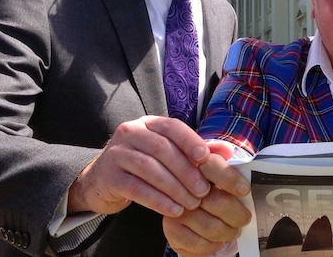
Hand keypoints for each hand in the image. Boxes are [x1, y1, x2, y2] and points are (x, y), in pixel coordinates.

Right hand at [68, 116, 211, 216]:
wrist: (103, 181)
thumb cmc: (144, 164)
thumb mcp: (169, 153)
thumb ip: (197, 151)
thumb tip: (229, 151)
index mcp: (149, 123)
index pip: (172, 126)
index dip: (190, 140)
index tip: (205, 157)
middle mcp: (131, 132)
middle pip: (162, 149)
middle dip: (186, 170)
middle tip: (204, 190)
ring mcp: (117, 153)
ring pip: (149, 168)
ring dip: (174, 187)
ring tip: (191, 203)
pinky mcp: (109, 176)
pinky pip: (136, 188)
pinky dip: (158, 200)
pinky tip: (173, 210)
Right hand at [163, 141, 251, 256]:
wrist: (195, 218)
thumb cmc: (217, 193)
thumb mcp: (226, 177)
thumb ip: (232, 169)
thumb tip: (236, 158)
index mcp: (198, 163)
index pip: (212, 166)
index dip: (230, 178)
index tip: (244, 190)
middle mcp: (182, 184)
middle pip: (216, 201)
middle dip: (237, 214)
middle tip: (245, 218)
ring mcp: (175, 207)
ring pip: (210, 226)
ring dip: (228, 231)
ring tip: (234, 230)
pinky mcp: (171, 229)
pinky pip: (199, 242)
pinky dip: (214, 244)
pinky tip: (217, 239)